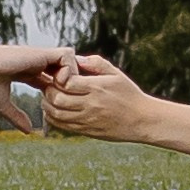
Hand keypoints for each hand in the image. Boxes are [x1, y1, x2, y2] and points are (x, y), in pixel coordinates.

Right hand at [0, 40, 72, 136]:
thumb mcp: (1, 105)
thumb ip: (16, 116)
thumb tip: (29, 131)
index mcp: (26, 71)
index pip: (50, 78)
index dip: (58, 90)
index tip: (58, 106)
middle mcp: (35, 63)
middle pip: (64, 67)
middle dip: (71, 82)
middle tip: (69, 99)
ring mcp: (39, 57)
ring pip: (69, 60)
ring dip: (72, 75)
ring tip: (64, 92)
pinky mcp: (41, 53)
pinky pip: (67, 55)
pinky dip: (69, 69)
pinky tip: (59, 84)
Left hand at [36, 55, 154, 140]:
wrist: (142, 120)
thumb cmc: (129, 94)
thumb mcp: (116, 74)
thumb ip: (95, 64)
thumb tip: (75, 59)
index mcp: (97, 87)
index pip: (66, 82)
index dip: (56, 78)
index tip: (56, 75)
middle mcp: (90, 104)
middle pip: (57, 99)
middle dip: (48, 91)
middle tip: (48, 86)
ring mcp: (88, 119)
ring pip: (57, 114)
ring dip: (47, 105)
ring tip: (48, 98)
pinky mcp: (87, 131)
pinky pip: (63, 126)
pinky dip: (53, 118)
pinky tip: (53, 111)